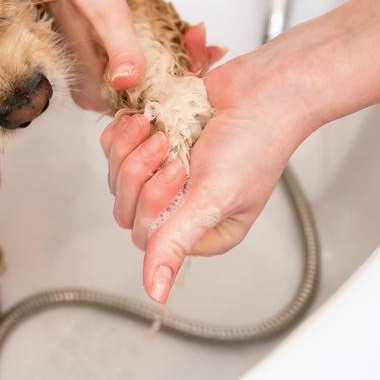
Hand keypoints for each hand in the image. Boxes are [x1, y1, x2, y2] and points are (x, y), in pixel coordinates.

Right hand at [33, 0, 222, 109]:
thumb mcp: (106, 18)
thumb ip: (121, 50)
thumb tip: (128, 81)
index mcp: (90, 92)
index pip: (141, 105)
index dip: (175, 90)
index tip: (200, 68)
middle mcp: (95, 91)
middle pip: (150, 93)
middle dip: (183, 71)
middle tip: (212, 49)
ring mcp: (103, 76)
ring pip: (152, 78)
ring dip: (180, 59)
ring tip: (201, 39)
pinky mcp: (111, 61)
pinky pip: (147, 62)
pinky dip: (168, 50)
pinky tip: (187, 36)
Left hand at [99, 50, 318, 302]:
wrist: (264, 87)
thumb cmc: (255, 141)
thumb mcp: (213, 198)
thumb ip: (177, 242)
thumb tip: (157, 292)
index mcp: (202, 232)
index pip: (146, 235)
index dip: (153, 201)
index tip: (180, 171)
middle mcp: (181, 206)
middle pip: (127, 207)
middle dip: (141, 171)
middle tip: (170, 148)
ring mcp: (163, 172)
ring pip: (117, 175)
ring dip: (133, 148)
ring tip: (162, 132)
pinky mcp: (150, 141)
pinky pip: (115, 146)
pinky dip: (125, 132)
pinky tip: (147, 120)